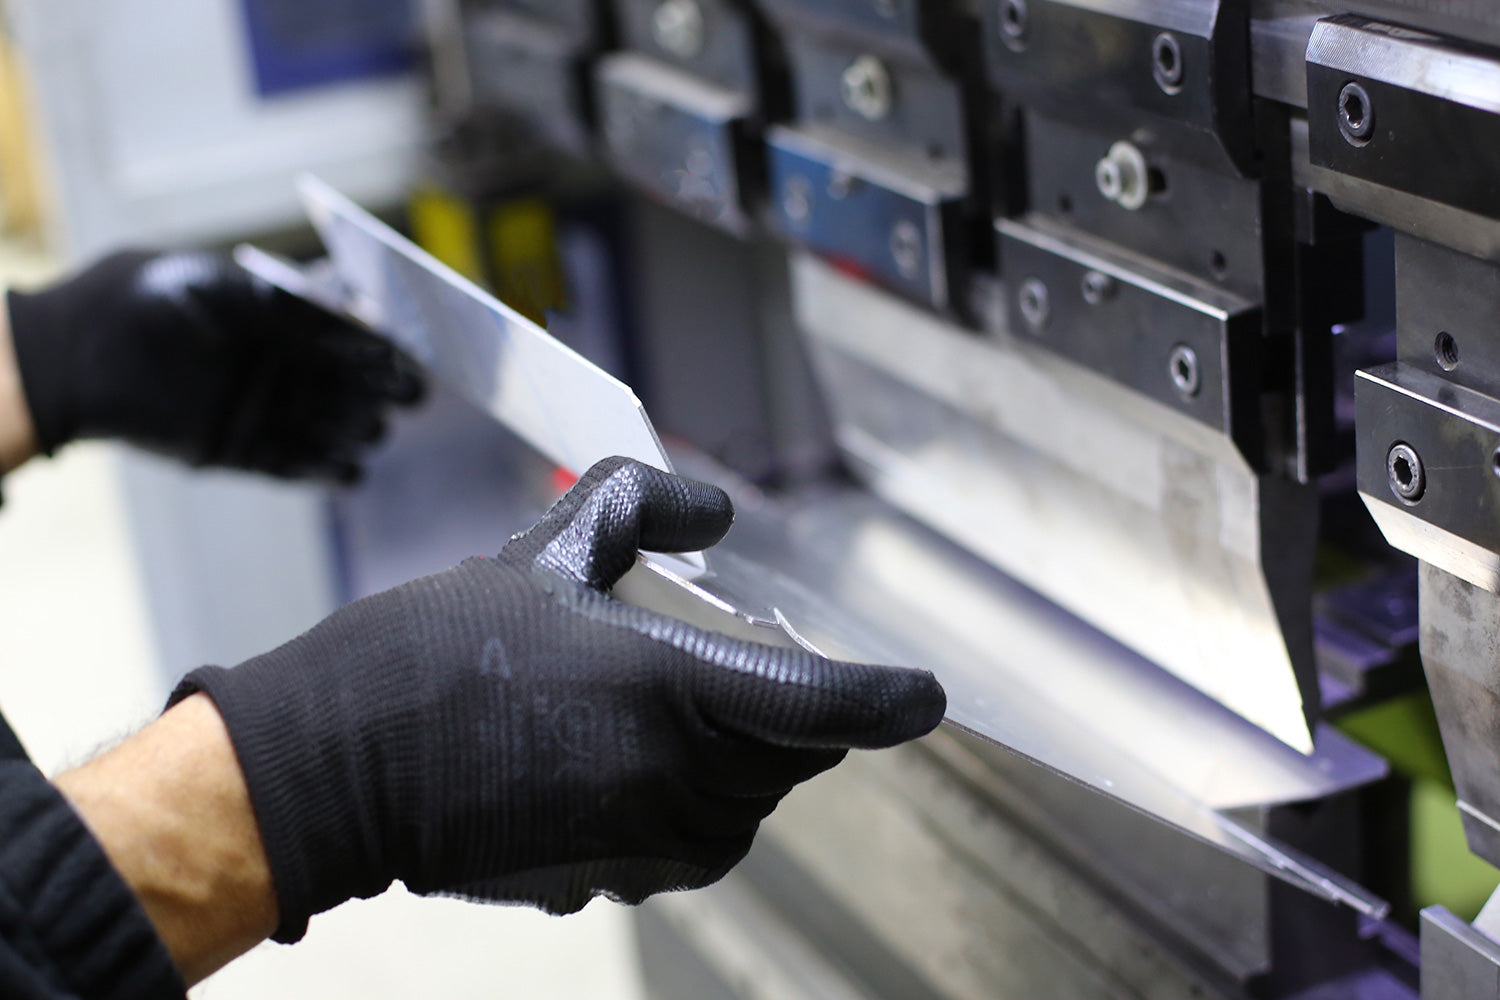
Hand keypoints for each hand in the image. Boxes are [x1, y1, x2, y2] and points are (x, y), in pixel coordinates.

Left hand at [7, 249, 422, 480]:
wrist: (84, 350)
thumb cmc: (148, 299)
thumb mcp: (217, 285)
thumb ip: (281, 299)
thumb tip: (347, 302)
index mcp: (290, 324)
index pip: (357, 340)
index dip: (387, 350)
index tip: (410, 358)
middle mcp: (289, 369)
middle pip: (360, 388)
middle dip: (387, 393)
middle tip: (406, 396)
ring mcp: (272, 411)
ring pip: (340, 430)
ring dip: (361, 432)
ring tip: (370, 431)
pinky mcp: (248, 451)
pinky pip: (302, 468)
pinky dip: (330, 473)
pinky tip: (348, 471)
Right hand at [171, 457, 946, 941]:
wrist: (340, 768)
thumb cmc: (437, 655)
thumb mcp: (545, 553)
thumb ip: (640, 509)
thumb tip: (713, 508)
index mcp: (672, 689)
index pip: (821, 707)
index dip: (886, 701)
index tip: (925, 695)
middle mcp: (678, 780)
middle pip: (793, 754)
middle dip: (791, 710)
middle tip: (747, 663)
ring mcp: (648, 843)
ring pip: (749, 798)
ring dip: (740, 754)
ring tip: (665, 705)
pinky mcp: (614, 879)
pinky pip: (696, 835)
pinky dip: (692, 795)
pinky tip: (620, 758)